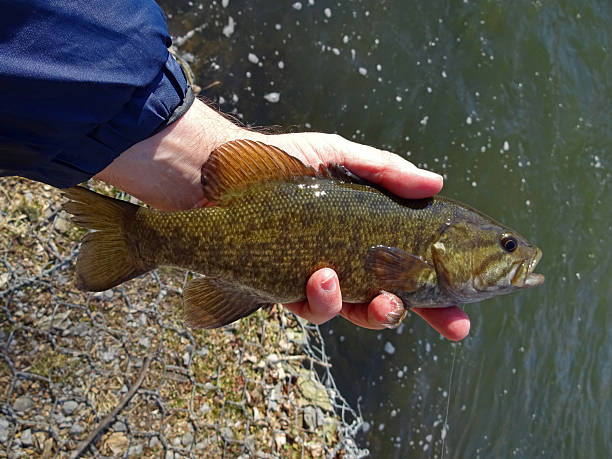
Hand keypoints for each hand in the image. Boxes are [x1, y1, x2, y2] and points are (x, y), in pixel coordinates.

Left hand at [266, 132, 469, 340]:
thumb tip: (437, 183)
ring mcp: (316, 278)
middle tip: (453, 324)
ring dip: (376, 311)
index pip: (411, 266)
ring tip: (381, 298)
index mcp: (365, 233)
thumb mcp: (340, 156)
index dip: (440, 291)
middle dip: (426, 315)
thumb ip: (386, 172)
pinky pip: (313, 308)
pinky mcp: (284, 289)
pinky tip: (322, 277)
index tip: (466, 310)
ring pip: (355, 311)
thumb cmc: (282, 162)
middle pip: (393, 298)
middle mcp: (345, 260)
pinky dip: (325, 298)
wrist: (219, 173)